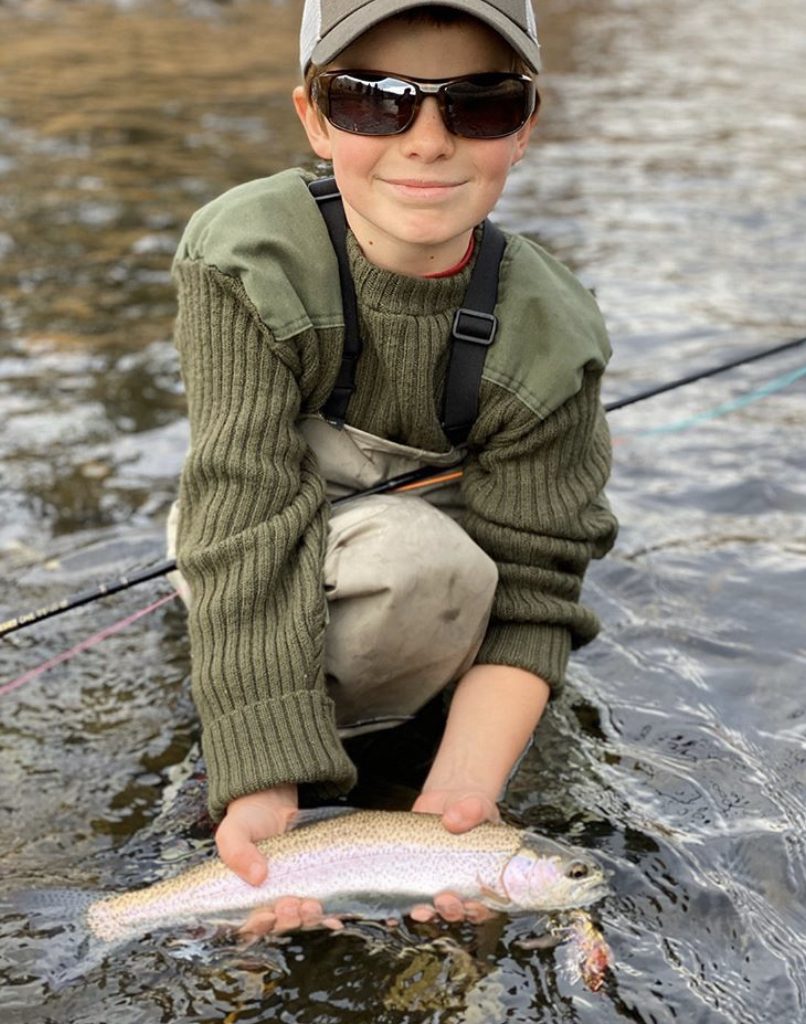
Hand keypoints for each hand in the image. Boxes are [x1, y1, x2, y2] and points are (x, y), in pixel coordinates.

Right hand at [216, 786, 341, 936]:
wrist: (272, 805)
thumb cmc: (248, 822)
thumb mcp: (233, 832)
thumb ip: (236, 852)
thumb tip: (258, 877)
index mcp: (245, 897)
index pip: (252, 922)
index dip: (260, 924)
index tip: (268, 914)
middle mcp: (270, 901)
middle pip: (280, 923)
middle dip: (287, 919)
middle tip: (291, 904)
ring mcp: (293, 893)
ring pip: (301, 917)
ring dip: (308, 917)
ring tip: (311, 905)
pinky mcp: (313, 885)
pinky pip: (322, 905)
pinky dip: (329, 916)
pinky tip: (335, 918)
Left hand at [409, 789, 500, 924]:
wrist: (446, 799)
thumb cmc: (469, 806)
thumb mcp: (476, 804)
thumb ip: (472, 810)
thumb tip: (452, 819)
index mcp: (484, 873)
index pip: (488, 902)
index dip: (480, 909)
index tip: (471, 903)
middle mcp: (462, 883)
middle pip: (460, 909)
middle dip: (452, 910)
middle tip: (444, 899)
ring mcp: (438, 881)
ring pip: (435, 908)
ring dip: (429, 913)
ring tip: (422, 910)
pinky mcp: (417, 876)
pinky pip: (412, 897)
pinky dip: (403, 908)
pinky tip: (396, 912)